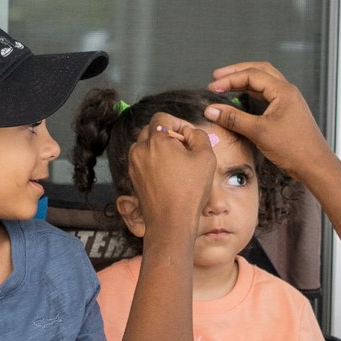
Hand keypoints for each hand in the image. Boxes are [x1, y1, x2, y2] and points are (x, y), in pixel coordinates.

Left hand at [128, 114, 215, 244]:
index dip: (178, 123)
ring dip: (160, 149)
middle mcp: (139, 150)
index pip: (162, 117)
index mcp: (155, 140)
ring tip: (177, 164)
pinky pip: (143, 163)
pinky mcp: (134, 180)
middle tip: (185, 149)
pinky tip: (169, 176)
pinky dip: (154, 163)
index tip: (189, 137)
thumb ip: (199, 136)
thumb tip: (190, 133)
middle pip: (151, 130)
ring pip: (146, 147)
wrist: (170, 222)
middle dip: (168, 135)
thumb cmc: (189, 190)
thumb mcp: (206, 157)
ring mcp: (134, 166)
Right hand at [204, 61, 332, 182]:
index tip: (213, 87)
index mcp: (283, 91)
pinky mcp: (287, 113)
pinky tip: (242, 101)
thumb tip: (212, 110)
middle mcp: (287, 92)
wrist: (315, 165)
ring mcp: (288, 102)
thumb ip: (234, 119)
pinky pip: (267, 97)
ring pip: (264, 83)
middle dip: (237, 72)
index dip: (230, 79)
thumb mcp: (259, 132)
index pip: (252, 75)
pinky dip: (252, 95)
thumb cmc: (294, 149)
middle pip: (259, 71)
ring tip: (227, 86)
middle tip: (217, 77)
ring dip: (245, 82)